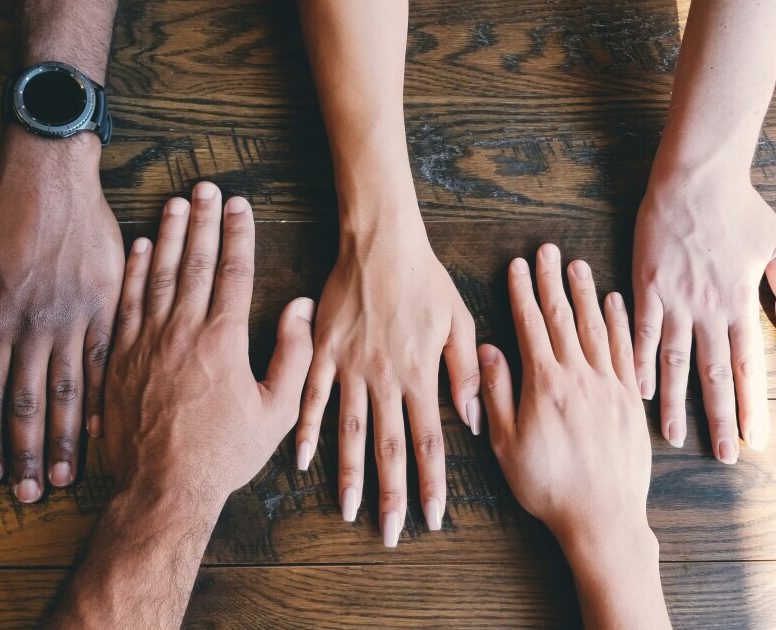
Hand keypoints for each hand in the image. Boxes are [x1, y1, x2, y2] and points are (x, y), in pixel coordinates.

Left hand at [0, 128, 123, 500]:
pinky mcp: (106, 305)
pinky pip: (107, 360)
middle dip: (25, 454)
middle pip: (27, 404)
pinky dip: (104, 396)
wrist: (50, 178)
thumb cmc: (0, 215)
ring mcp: (72, 318)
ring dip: (63, 438)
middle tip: (29, 494)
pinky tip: (103, 428)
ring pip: (69, 391)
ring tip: (63, 475)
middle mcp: (32, 327)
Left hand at [103, 184, 314, 503]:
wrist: (162, 488)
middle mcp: (182, 331)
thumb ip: (293, 355)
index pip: (233, 272)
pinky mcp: (119, 357)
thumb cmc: (223, 454)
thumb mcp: (276, 412)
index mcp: (223, 340)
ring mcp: (146, 341)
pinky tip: (141, 246)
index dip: (238, 233)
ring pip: (158, 274)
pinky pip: (127, 302)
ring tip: (176, 202)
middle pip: (194, 261)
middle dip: (203, 220)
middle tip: (207, 187)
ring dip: (169, 234)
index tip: (241, 205)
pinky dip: (134, 271)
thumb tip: (299, 307)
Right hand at [294, 216, 479, 545]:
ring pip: (350, 432)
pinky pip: (313, 398)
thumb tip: (474, 420)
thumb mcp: (459, 321)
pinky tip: (302, 460)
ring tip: (348, 510)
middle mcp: (385, 378)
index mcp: (420, 374)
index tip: (433, 518)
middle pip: (389, 448)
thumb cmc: (425, 279)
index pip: (430, 441)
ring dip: (349, 475)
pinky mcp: (323, 351)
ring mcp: (350, 367)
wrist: (380, 242)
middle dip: (392, 495)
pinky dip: (307, 430)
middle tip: (391, 533)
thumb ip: (465, 372)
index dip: (432, 483)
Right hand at [479, 243, 667, 629]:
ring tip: (578, 265)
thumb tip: (487, 350)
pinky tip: (615, 303)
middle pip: (563, 317)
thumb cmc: (547, 486)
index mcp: (545, 384)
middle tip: (548, 250)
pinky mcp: (630, 401)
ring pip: (596, 327)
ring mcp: (609, 386)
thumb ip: (496, 393)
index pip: (531, 325)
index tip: (518, 265)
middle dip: (552, 281)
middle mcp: (579, 376)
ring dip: (585, 293)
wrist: (602, 518)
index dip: (522, 292)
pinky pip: (626, 351)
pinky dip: (620, 323)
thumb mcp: (505, 443)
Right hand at [632, 176, 775, 461]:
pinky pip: (641, 332)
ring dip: (674, 402)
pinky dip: (639, 361)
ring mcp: (674, 300)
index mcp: (740, 303)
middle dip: (719, 418)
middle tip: (722, 456)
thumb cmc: (740, 209)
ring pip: (675, 361)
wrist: (695, 179)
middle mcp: (708, 309)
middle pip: (713, 374)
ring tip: (672, 437)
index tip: (755, 440)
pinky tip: (637, 389)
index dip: (751, 406)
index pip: (747, 366)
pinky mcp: (646, 286)